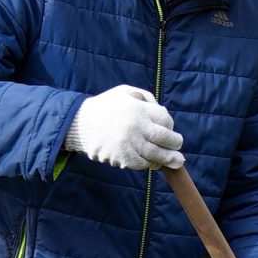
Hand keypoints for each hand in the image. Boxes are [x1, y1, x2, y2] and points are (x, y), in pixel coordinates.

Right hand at [63, 84, 184, 170]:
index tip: (169, 128)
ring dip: (168, 159)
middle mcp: (136, 126)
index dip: (170, 124)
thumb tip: (165, 116)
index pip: (165, 119)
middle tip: (178, 145)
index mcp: (138, 108)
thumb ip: (147, 98)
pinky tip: (153, 163)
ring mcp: (129, 143)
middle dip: (175, 143)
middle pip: (165, 138)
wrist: (79, 123)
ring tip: (176, 161)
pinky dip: (149, 164)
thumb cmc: (106, 106)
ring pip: (156, 154)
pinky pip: (142, 164)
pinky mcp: (122, 157)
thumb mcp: (125, 93)